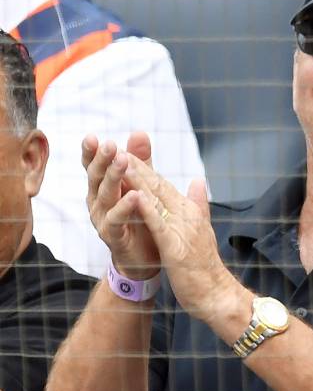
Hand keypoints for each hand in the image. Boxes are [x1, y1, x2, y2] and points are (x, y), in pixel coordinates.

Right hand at [83, 133, 159, 279]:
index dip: (91, 153)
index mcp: (102, 188)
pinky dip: (125, 206)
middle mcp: (97, 202)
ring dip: (113, 178)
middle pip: (96, 177)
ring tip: (123, 161)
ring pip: (105, 195)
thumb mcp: (142, 186)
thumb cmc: (140, 219)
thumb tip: (139, 132)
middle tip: (110, 144)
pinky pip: (116, 219)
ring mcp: (102, 219)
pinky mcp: (112, 235)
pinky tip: (134, 195)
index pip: (93, 166)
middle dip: (102, 160)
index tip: (92, 136)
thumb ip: (140, 162)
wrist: (144, 258)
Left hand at [118, 155, 240, 322]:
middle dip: (137, 167)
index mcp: (190, 212)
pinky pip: (158, 224)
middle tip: (116, 148)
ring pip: (157, 200)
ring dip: (138, 180)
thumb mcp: (202, 230)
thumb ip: (199, 204)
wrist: (216, 293)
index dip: (144, 168)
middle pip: (159, 186)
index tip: (126, 153)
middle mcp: (187, 216)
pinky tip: (133, 196)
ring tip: (121, 162)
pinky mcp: (175, 246)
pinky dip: (146, 209)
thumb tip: (198, 182)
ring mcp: (182, 230)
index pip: (164, 185)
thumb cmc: (206, 266)